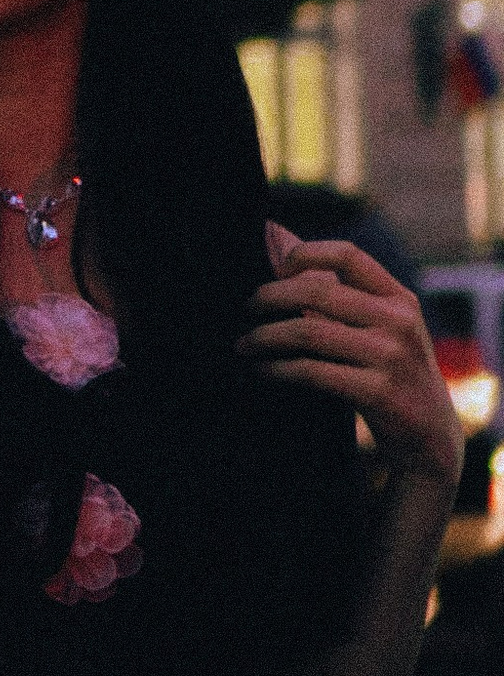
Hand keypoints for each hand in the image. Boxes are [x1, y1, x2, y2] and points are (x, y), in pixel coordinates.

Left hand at [237, 230, 465, 497]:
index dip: (305, 254)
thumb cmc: (392, 374)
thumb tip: (275, 238)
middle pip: (318, 291)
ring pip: (309, 332)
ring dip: (265, 337)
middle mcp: (399, 321)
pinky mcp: (379, 392)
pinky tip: (261, 372)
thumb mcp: (383, 329)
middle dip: (270, 297)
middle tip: (245, 309)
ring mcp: (391, 357)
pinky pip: (312, 372)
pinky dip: (277, 370)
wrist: (432, 437)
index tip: (277, 268)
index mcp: (400, 299)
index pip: (348, 255)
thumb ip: (339, 293)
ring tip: (243, 344)